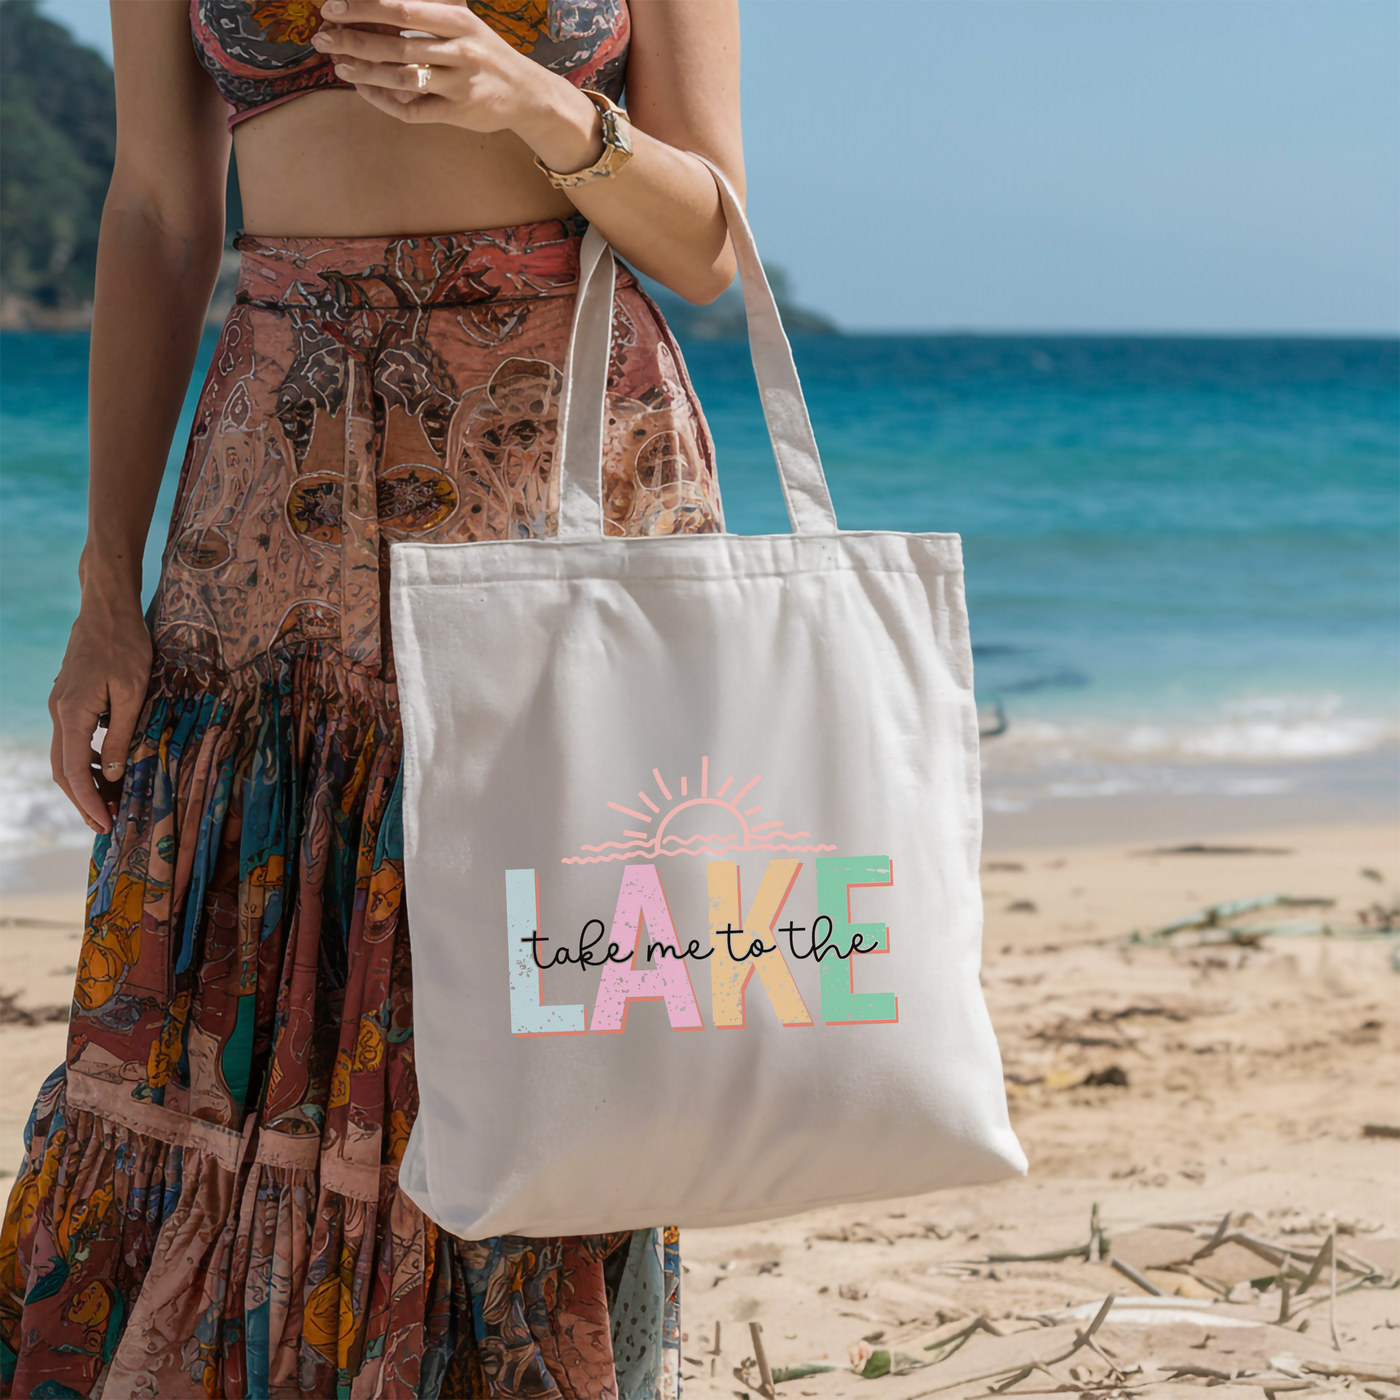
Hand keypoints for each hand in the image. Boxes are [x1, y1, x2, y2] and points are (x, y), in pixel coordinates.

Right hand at [48, 600, 151, 834]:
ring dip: (84, 781)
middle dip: (83, 800)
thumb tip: (111, 774)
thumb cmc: (126, 646)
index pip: (72, 772)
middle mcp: (59, 712)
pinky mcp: (69, 698)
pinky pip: (72, 738)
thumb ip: (121, 735)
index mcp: (72, 713)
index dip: (88, 802)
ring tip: (110, 800)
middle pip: (62, 769)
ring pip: (64, 755)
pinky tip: (106, 768)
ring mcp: (60, 705)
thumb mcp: (133, 694)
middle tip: (105, 824)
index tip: (104, 824)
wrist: (107, 609)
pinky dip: (85, 759)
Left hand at [311, 0, 591, 145]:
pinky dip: (385, 102)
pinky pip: (413, 110)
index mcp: (457, 20)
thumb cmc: (486, 54)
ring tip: (339, 66)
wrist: (528, 94)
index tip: (332, 8)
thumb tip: (379, 5)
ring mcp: (459, 84)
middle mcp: (460, 50)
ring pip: (402, 79)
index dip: (362, 7)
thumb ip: (427, 11)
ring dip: (365, 72)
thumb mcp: (463, 22)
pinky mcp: (458, 113)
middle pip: (396, 43)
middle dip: (353, 40)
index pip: (400, 8)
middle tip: (322, 38)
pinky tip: (365, 90)